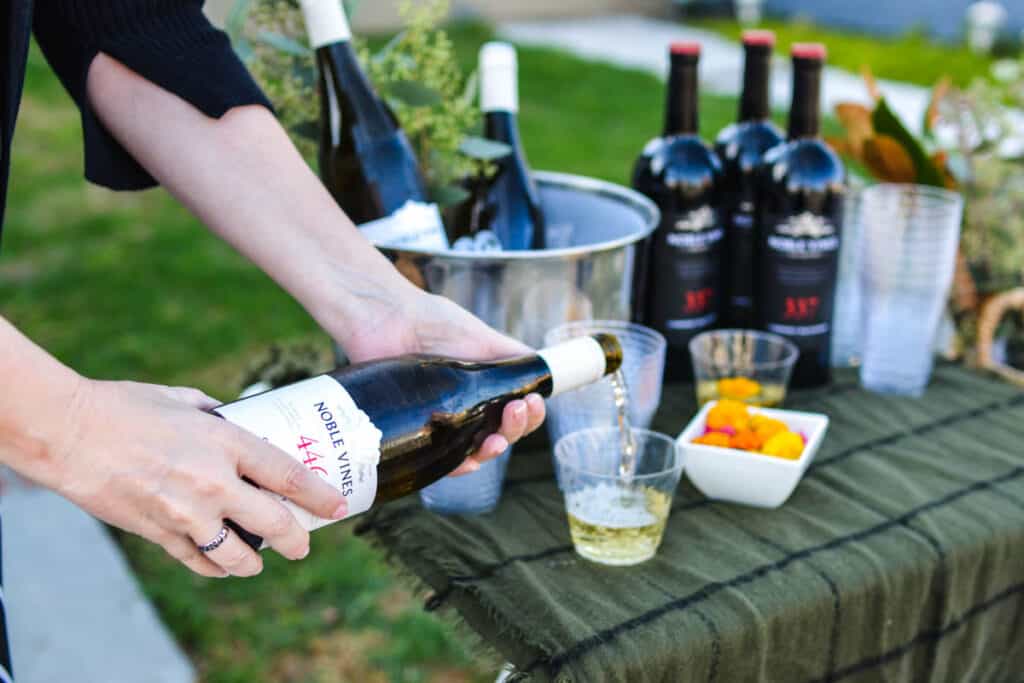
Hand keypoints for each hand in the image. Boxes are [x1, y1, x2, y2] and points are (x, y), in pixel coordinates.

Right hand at [49, 378, 347, 576]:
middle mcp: (214, 481)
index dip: (320, 496)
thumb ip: (213, 412)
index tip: (338, 506)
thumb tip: (230, 414)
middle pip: (274, 523)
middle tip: (303, 547)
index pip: (289, 475)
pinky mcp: (159, 533)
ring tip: (260, 561)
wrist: (69, 432)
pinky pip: (199, 561)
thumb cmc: (123, 406)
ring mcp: (187, 513)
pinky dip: (216, 567)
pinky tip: (223, 565)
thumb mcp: (181, 398)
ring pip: (238, 555)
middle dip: (297, 541)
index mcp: (226, 441)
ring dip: (255, 562)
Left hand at [339, 289, 545, 475]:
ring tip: (495, 439)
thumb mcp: (482, 337)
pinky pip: (442, 462)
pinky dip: (459, 466)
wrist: (388, 320)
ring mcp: (443, 422)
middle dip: (515, 430)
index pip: (516, 413)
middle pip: (501, 434)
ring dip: (493, 450)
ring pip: (475, 451)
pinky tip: (469, 461)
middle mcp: (468, 408)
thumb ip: (512, 356)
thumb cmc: (433, 323)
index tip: (531, 402)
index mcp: (487, 388)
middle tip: (516, 411)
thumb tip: (543, 372)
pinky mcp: (418, 434)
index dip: (529, 415)